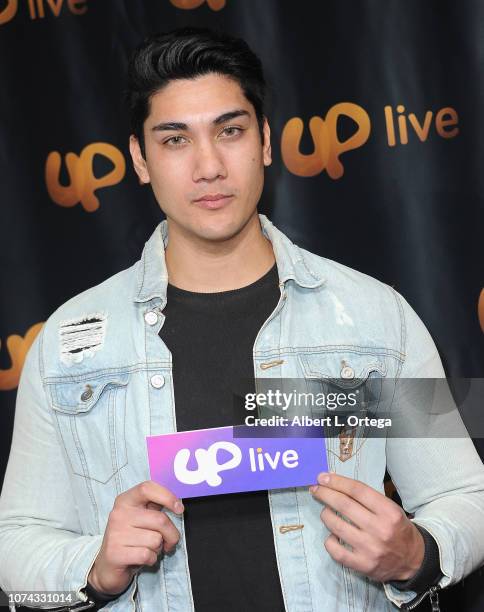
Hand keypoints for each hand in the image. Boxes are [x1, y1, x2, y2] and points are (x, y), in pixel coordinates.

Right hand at [88, 480, 183, 594]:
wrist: (106, 566)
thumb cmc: (130, 539)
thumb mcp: (140, 518)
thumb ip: (154, 507)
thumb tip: (177, 503)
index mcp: (125, 500)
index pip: (147, 488)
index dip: (167, 496)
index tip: (179, 509)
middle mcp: (118, 514)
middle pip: (160, 519)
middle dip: (171, 534)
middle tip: (169, 542)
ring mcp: (115, 533)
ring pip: (156, 540)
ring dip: (158, 548)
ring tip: (147, 549)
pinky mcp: (115, 554)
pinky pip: (147, 555)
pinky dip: (151, 559)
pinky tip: (142, 558)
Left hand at [310, 472, 423, 582]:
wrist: (413, 560)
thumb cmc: (396, 528)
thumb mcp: (390, 508)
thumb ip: (365, 497)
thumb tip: (334, 481)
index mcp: (389, 512)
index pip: (357, 490)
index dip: (337, 482)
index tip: (323, 477)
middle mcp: (380, 530)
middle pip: (344, 505)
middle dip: (325, 494)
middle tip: (315, 488)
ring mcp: (370, 549)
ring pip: (336, 526)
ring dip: (326, 514)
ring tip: (326, 510)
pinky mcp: (362, 565)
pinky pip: (336, 550)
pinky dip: (329, 539)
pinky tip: (332, 534)